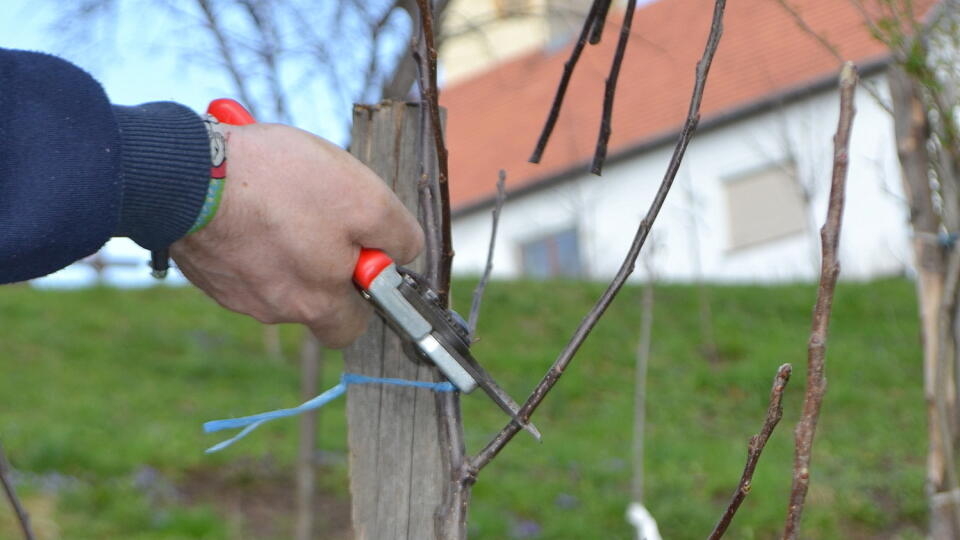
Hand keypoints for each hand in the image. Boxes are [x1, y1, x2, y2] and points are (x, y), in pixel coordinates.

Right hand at [171, 123, 423, 347]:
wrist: (184, 174)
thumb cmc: (280, 185)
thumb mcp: (364, 200)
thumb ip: (396, 235)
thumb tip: (404, 252)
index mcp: (314, 305)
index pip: (353, 324)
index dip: (367, 287)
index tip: (365, 249)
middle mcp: (271, 309)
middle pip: (312, 297)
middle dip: (322, 260)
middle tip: (320, 214)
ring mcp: (231, 290)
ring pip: (274, 272)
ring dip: (284, 237)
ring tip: (279, 191)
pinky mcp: (202, 265)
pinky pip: (239, 254)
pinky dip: (248, 228)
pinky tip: (245, 193)